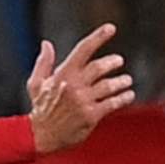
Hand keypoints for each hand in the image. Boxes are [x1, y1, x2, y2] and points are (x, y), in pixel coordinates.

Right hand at [24, 23, 139, 152]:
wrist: (41, 136)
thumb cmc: (40, 108)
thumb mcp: (36, 83)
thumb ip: (43, 62)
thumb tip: (46, 43)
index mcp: (63, 75)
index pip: (83, 50)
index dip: (98, 37)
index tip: (111, 28)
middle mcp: (74, 86)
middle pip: (99, 67)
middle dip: (112, 62)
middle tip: (119, 61)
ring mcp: (83, 101)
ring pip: (108, 86)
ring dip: (121, 82)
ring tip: (127, 80)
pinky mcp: (91, 116)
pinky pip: (112, 104)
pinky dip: (123, 98)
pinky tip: (128, 95)